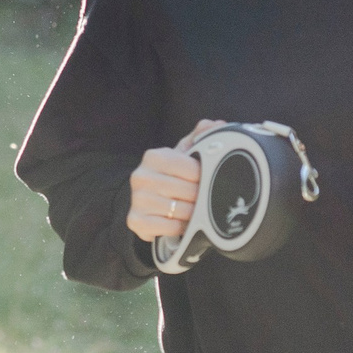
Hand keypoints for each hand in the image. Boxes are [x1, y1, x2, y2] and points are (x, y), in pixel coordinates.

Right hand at [127, 119, 225, 243]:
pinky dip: (180, 227)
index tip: (206, 180)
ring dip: (193, 214)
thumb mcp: (184, 156)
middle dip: (200, 198)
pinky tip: (181, 222)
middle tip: (203, 199)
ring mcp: (137, 199)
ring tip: (193, 210)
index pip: (192, 169)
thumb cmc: (171, 176)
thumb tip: (217, 124)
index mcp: (153, 156)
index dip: (204, 178)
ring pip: (181, 211)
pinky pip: (170, 228)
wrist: (147, 201)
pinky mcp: (135, 221)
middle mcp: (141, 176)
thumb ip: (200, 138)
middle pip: (188, 191)